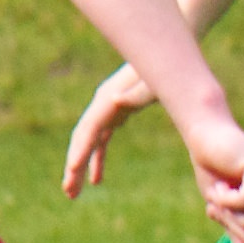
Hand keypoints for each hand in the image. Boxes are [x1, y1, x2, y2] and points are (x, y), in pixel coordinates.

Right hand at [60, 62, 160, 200]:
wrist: (174, 49)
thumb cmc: (169, 66)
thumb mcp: (155, 80)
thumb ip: (138, 91)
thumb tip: (116, 101)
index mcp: (109, 99)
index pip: (89, 130)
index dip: (80, 152)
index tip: (72, 173)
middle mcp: (103, 104)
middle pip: (83, 139)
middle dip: (74, 166)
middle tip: (69, 193)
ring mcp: (109, 108)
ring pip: (89, 142)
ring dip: (82, 167)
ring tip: (75, 193)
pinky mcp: (117, 112)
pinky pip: (102, 140)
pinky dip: (98, 159)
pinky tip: (97, 179)